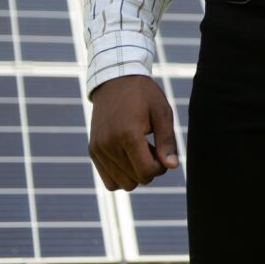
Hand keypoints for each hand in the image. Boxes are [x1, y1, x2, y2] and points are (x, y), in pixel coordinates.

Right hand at [88, 75, 178, 191]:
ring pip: (120, 184)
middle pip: (134, 180)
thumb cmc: (143, 94)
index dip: (160, 167)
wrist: (115, 80)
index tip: (163, 152)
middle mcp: (109, 144)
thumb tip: (171, 166)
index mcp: (128, 134)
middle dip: (148, 170)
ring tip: (139, 151)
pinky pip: (108, 180)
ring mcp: (98, 149)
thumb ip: (167, 141)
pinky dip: (121, 175)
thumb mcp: (162, 113)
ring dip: (134, 173)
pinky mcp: (93, 150)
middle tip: (152, 149)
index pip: (147, 172)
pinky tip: (128, 156)